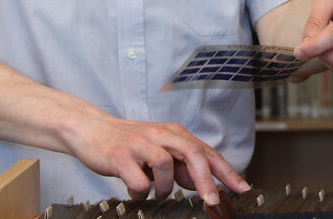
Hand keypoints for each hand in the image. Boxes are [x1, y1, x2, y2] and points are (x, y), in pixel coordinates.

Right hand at [62, 113, 249, 204]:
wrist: (90, 131)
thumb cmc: (129, 143)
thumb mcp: (159, 148)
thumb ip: (181, 163)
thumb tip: (203, 182)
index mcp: (174, 133)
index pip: (207, 152)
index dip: (226, 171)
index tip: (242, 189)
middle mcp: (160, 134)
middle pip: (193, 153)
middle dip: (206, 180)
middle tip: (212, 201)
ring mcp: (140, 144)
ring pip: (166, 167)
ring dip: (163, 188)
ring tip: (153, 191)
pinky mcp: (120, 156)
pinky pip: (140, 181)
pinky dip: (140, 191)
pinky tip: (134, 189)